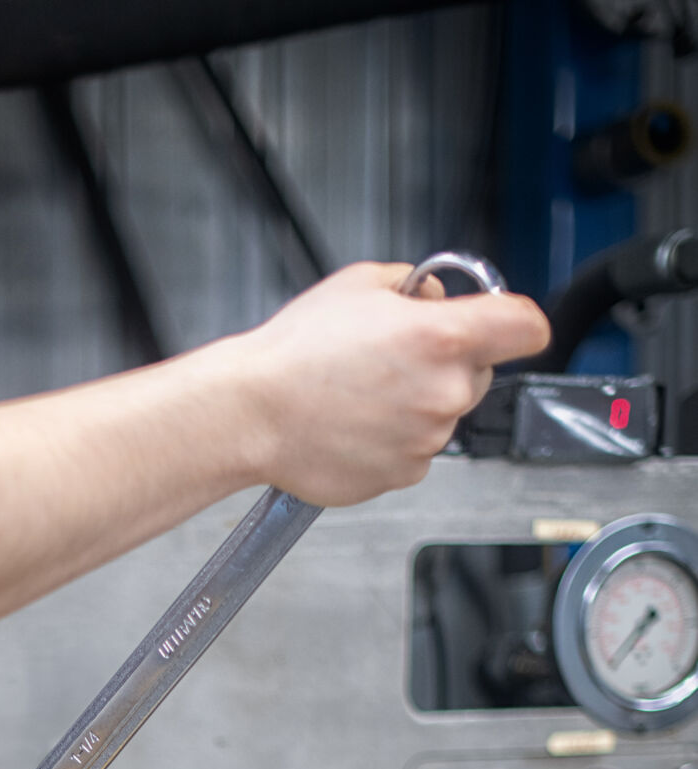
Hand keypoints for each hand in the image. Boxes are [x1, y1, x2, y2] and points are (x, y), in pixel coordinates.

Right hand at [222, 261, 549, 506]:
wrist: (252, 414)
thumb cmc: (295, 352)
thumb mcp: (361, 283)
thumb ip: (415, 286)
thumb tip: (437, 298)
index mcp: (443, 336)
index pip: (527, 327)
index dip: (517, 322)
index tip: (506, 324)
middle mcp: (443, 392)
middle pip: (479, 374)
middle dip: (448, 362)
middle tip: (394, 356)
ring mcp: (426, 440)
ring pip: (443, 416)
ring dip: (416, 404)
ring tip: (362, 393)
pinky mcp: (403, 475)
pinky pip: (415, 451)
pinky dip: (393, 439)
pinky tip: (355, 423)